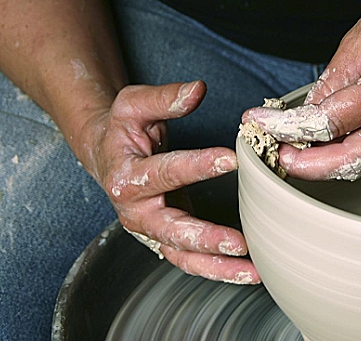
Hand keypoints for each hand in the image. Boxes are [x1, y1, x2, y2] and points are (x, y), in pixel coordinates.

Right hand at [82, 80, 259, 283]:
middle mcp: (136, 211)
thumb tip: (198, 90)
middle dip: (206, 237)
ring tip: (252, 271)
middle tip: (239, 242)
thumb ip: (165, 98)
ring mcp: (151, 229)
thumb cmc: (122, 129)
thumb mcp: (134, 104)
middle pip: (171, 229)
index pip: (165, 172)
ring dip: (217, 266)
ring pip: (182, 255)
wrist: (108, 154)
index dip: (198, 165)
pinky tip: (246, 271)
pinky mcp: (165, 238)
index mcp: (126, 176)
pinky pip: (190, 260)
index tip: (231, 159)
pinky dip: (216, 269)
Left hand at [243, 0, 360, 179]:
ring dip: (329, 162)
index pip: (329, 123)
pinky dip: (351, 148)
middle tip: (281, 156)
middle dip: (310, 166)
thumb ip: (332, 82)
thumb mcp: (360, 37)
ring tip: (298, 150)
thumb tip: (309, 113)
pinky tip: (329, 141)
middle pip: (352, 159)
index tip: (264, 124)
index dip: (290, 129)